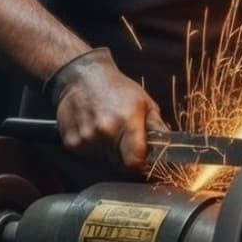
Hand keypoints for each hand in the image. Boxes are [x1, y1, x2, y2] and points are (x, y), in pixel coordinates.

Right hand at [50, 48, 168, 169]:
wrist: (82, 76)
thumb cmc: (116, 87)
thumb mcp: (144, 102)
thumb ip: (157, 126)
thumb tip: (170, 146)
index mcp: (126, 121)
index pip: (134, 162)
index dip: (140, 164)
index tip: (141, 159)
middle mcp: (105, 131)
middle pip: (120, 165)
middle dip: (125, 157)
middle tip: (124, 138)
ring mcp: (86, 138)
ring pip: (104, 161)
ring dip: (108, 152)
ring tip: (108, 130)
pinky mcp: (71, 142)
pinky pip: (88, 156)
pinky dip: (93, 148)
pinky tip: (94, 130)